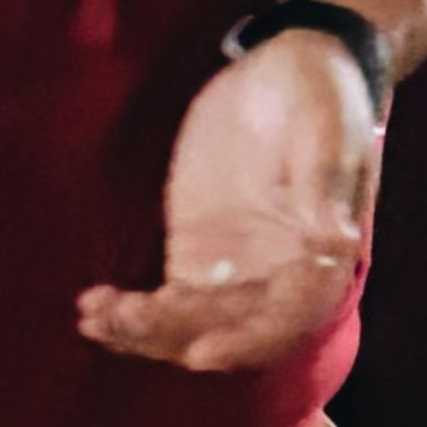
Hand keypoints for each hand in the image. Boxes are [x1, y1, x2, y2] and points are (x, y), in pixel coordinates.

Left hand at [78, 31, 378, 373]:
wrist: (287, 72)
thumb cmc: (319, 95)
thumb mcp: (326, 129)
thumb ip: (324, 185)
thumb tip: (333, 239)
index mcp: (320, 266)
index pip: (285, 323)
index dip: (245, 344)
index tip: (201, 354)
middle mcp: (275, 287)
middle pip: (224, 334)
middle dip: (173, 337)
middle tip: (123, 319)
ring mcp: (232, 279)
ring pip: (188, 328)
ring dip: (141, 333)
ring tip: (94, 316)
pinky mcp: (195, 260)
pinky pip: (163, 306)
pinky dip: (129, 316)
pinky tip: (92, 311)